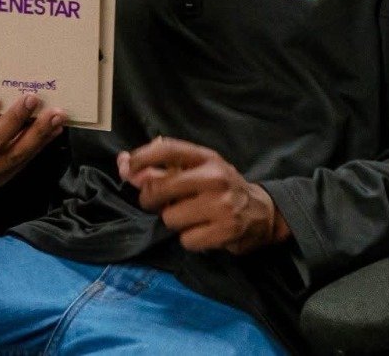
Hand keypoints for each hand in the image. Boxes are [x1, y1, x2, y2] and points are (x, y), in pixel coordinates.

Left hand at [119, 137, 290, 253]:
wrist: (265, 213)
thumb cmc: (221, 188)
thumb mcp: (197, 169)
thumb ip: (159, 168)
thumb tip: (123, 165)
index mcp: (207, 158)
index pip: (167, 149)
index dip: (142, 157)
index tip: (129, 167)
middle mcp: (215, 178)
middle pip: (160, 188)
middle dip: (151, 199)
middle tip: (158, 203)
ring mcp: (222, 205)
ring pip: (170, 218)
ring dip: (174, 221)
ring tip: (190, 217)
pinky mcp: (226, 231)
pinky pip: (186, 240)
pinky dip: (189, 239)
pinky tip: (202, 231)